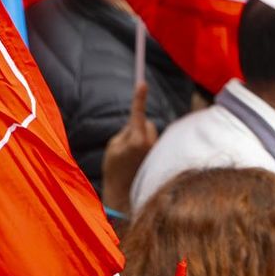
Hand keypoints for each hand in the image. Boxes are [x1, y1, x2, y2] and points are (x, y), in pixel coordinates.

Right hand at [102, 82, 157, 214]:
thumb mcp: (114, 146)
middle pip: (146, 123)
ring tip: (133, 156)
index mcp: (137, 140)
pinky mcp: (160, 156)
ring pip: (151, 133)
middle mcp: (150, 144)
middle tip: (125, 146)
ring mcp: (157, 151)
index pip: (138, 114)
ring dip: (143, 138)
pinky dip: (146, 147)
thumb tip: (138, 124)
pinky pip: (152, 144)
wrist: (124, 193)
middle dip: (138, 128)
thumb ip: (127, 131)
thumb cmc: (115, 169)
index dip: (139, 98)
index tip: (142, 82)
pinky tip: (139, 161)